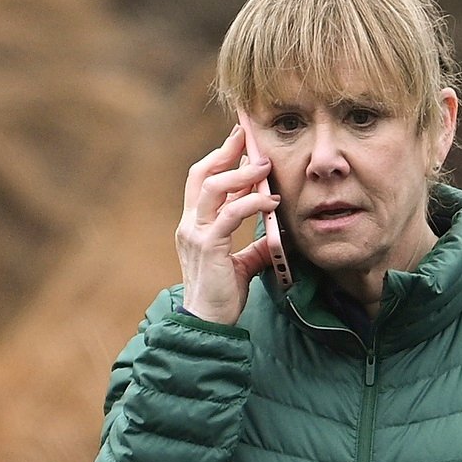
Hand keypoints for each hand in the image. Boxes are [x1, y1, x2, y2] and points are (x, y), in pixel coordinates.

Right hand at [176, 123, 278, 324]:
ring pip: (212, 187)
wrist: (208, 324)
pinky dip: (252, 203)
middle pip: (201, 174)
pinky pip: (230, 214)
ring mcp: (195, 234)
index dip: (219, 158)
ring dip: (240, 173)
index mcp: (193, 225)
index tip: (240, 142)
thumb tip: (272, 233)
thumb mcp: (241, 264)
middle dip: (225, 152)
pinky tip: (272, 202)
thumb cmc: (223, 295)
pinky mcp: (208, 246)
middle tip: (248, 137)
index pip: (202, 181)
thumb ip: (252, 246)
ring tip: (264, 166)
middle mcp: (189, 224)